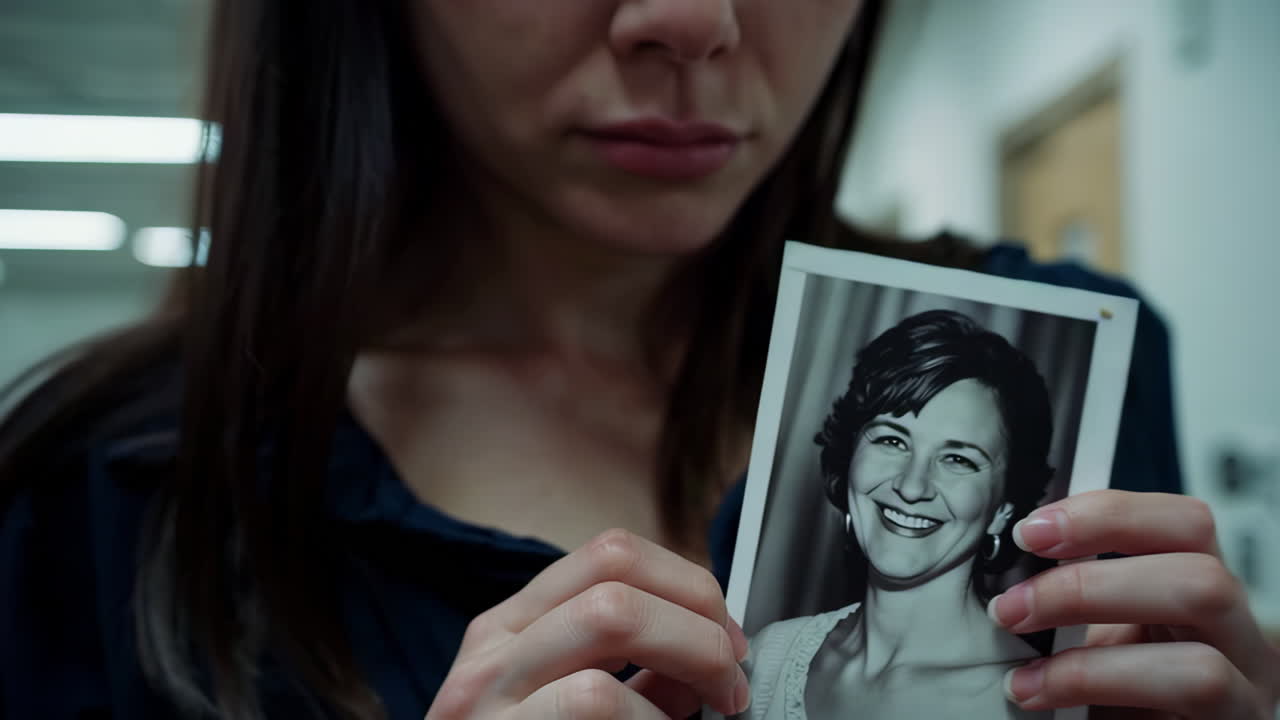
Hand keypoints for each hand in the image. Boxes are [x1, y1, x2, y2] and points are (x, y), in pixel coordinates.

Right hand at [425, 529, 750, 718]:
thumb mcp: (564, 705)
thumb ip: (625, 672)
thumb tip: (710, 650)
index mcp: (511, 629)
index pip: (610, 553)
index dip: (687, 583)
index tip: (727, 634)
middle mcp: (492, 650)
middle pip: (617, 573)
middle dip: (699, 617)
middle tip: (731, 676)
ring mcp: (489, 695)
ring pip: (611, 617)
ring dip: (691, 657)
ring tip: (712, 707)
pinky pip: (599, 698)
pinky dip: (651, 718)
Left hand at [987, 490, 1279, 718]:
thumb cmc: (1112, 691)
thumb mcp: (1093, 630)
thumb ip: (1069, 591)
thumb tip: (1000, 563)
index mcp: (1197, 584)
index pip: (1182, 523)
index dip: (1108, 515)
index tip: (1029, 532)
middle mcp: (1236, 632)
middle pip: (1200, 576)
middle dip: (1090, 584)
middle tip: (1011, 606)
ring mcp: (1245, 686)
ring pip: (1200, 645)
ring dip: (1092, 652)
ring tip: (1021, 671)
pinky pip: (1190, 695)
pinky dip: (1097, 687)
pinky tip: (1037, 693)